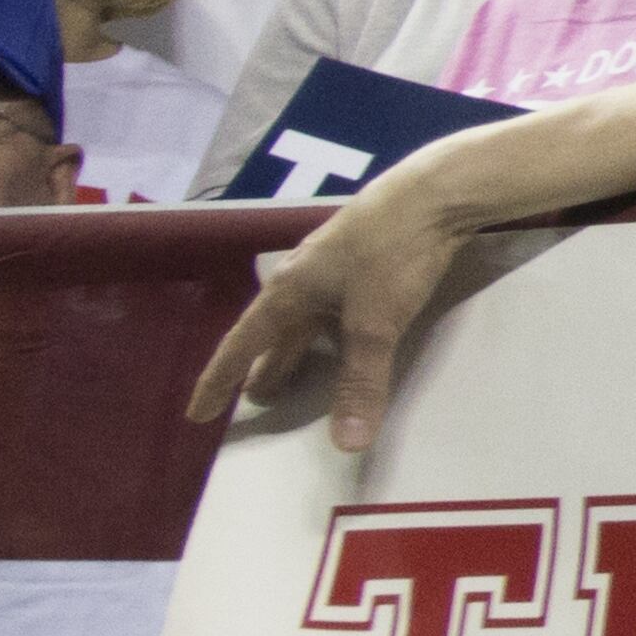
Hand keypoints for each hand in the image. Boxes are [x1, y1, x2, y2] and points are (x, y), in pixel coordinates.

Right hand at [185, 166, 478, 453]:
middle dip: (263, 366)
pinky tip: (343, 331)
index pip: (241, 345)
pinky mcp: (367, 252)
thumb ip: (361, 383)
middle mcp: (302, 273)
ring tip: (293, 373)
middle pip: (273, 330)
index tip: (197, 413)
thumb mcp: (375, 324)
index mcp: (288, 290)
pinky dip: (328, 328)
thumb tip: (346, 446)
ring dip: (297, 346)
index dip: (219, 382)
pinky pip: (334, 302)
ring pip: (305, 314)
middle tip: (255, 400)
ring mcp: (334, 259)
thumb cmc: (393, 252)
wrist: (439, 189)